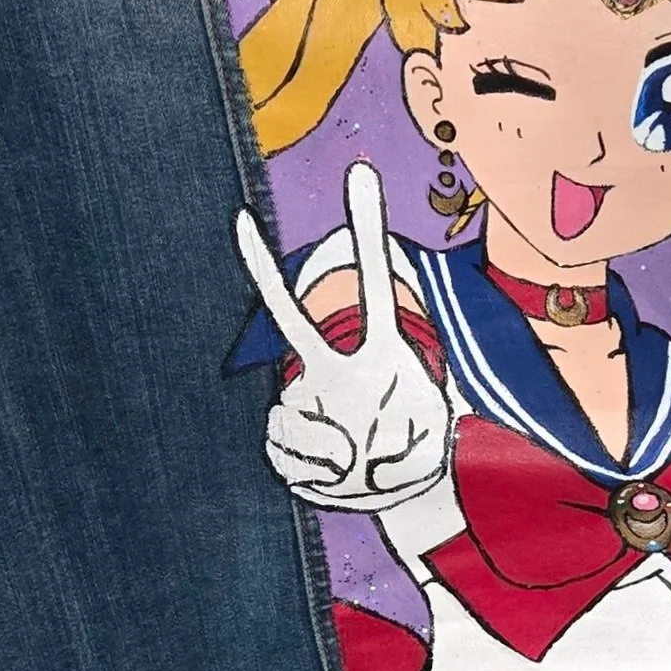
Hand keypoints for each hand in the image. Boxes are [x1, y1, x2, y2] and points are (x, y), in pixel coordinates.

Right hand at [235, 161, 451, 511]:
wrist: (394, 495)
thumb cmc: (417, 457)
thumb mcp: (431, 450)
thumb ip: (397, 446)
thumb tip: (341, 452)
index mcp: (383, 354)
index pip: (374, 286)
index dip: (368, 235)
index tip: (361, 175)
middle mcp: (334, 368)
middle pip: (290, 315)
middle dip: (261, 269)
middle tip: (240, 220)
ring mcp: (305, 400)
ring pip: (287, 414)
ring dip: (324, 449)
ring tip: (358, 465)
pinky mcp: (285, 440)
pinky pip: (283, 450)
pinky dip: (312, 471)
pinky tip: (337, 475)